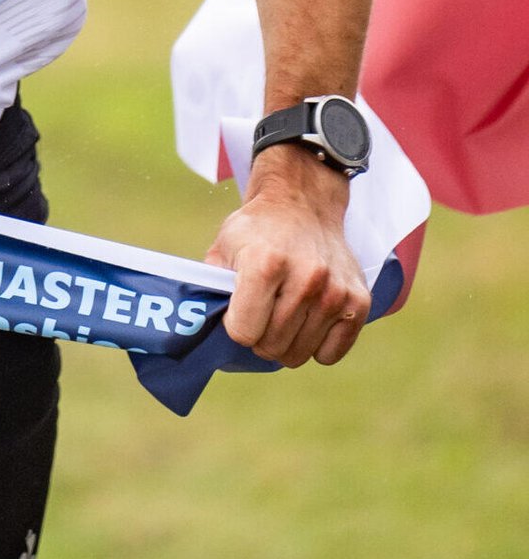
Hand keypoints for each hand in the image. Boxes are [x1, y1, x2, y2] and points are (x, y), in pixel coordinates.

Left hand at [204, 150, 370, 366]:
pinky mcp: (359, 302)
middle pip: (271, 347)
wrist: (303, 203)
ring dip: (286, 341)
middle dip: (259, 336)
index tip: (239, 307)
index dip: (236, 325)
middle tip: (261, 311)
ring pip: (298, 354)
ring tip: (284, 311)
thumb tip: (200, 327)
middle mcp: (306, 278)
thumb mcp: (223, 247)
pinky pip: (330, 354)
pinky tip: (308, 320)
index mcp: (265, 264)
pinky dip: (316, 346)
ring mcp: (335, 292)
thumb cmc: (258, 230)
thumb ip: (211, 287)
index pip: (243, 333)